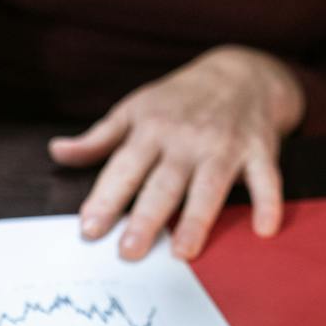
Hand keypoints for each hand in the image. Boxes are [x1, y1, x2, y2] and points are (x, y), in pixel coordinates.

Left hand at [48, 45, 303, 260]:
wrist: (241, 72)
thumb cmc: (179, 100)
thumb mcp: (135, 109)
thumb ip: (98, 138)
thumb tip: (57, 152)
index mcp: (151, 128)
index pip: (123, 168)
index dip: (106, 199)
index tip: (89, 230)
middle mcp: (186, 138)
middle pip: (163, 183)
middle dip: (146, 217)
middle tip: (128, 251)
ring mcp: (225, 145)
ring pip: (209, 186)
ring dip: (197, 219)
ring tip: (182, 253)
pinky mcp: (259, 150)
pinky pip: (266, 179)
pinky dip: (268, 202)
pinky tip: (264, 230)